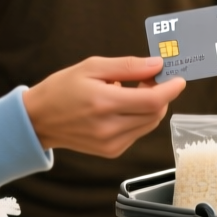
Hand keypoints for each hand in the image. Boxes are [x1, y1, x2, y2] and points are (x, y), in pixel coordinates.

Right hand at [23, 56, 186, 157]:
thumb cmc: (61, 89)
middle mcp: (110, 128)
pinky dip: (137, 118)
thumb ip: (128, 66)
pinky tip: (118, 108)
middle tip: (147, 79)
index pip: (152, 100)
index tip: (178, 79)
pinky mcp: (111, 151)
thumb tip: (157, 65)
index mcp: (104, 103)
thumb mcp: (91, 67)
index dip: (171, 89)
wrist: (38, 120)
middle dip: (160, 94)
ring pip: (149, 123)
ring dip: (149, 106)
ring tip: (128, 92)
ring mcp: (111, 144)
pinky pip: (137, 132)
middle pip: (155, 113)